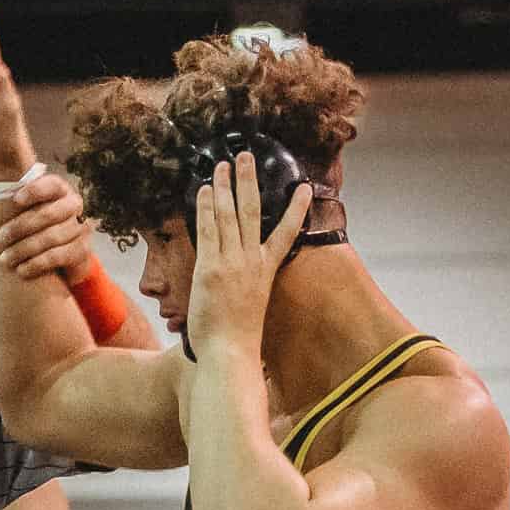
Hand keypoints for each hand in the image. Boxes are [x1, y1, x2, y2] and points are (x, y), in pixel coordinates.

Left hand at [0, 172, 93, 283]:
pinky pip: (59, 256)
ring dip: (24, 249)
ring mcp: (80, 228)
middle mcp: (73, 205)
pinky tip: (21, 270)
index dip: (34, 191)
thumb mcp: (22, 209)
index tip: (13, 201)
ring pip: (52, 237)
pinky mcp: (82, 250)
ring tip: (5, 259)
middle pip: (49, 214)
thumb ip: (9, 196)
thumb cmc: (32, 226)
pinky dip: (37, 264)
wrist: (59, 258)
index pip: (51, 185)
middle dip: (20, 227)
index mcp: (59, 189)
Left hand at [185, 152, 311, 358]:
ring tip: (223, 164)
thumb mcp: (252, 306)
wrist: (229, 353)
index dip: (296, 210)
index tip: (304, 189)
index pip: (287, 234)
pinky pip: (209, 230)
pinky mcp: (210, 268)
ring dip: (225, 185)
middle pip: (253, 212)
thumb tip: (247, 281)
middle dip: (250, 181)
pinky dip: (208, 208)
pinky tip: (205, 189)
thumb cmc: (239, 339)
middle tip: (248, 156)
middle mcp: (252, 262)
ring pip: (229, 214)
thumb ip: (251, 286)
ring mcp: (231, 263)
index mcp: (266, 272)